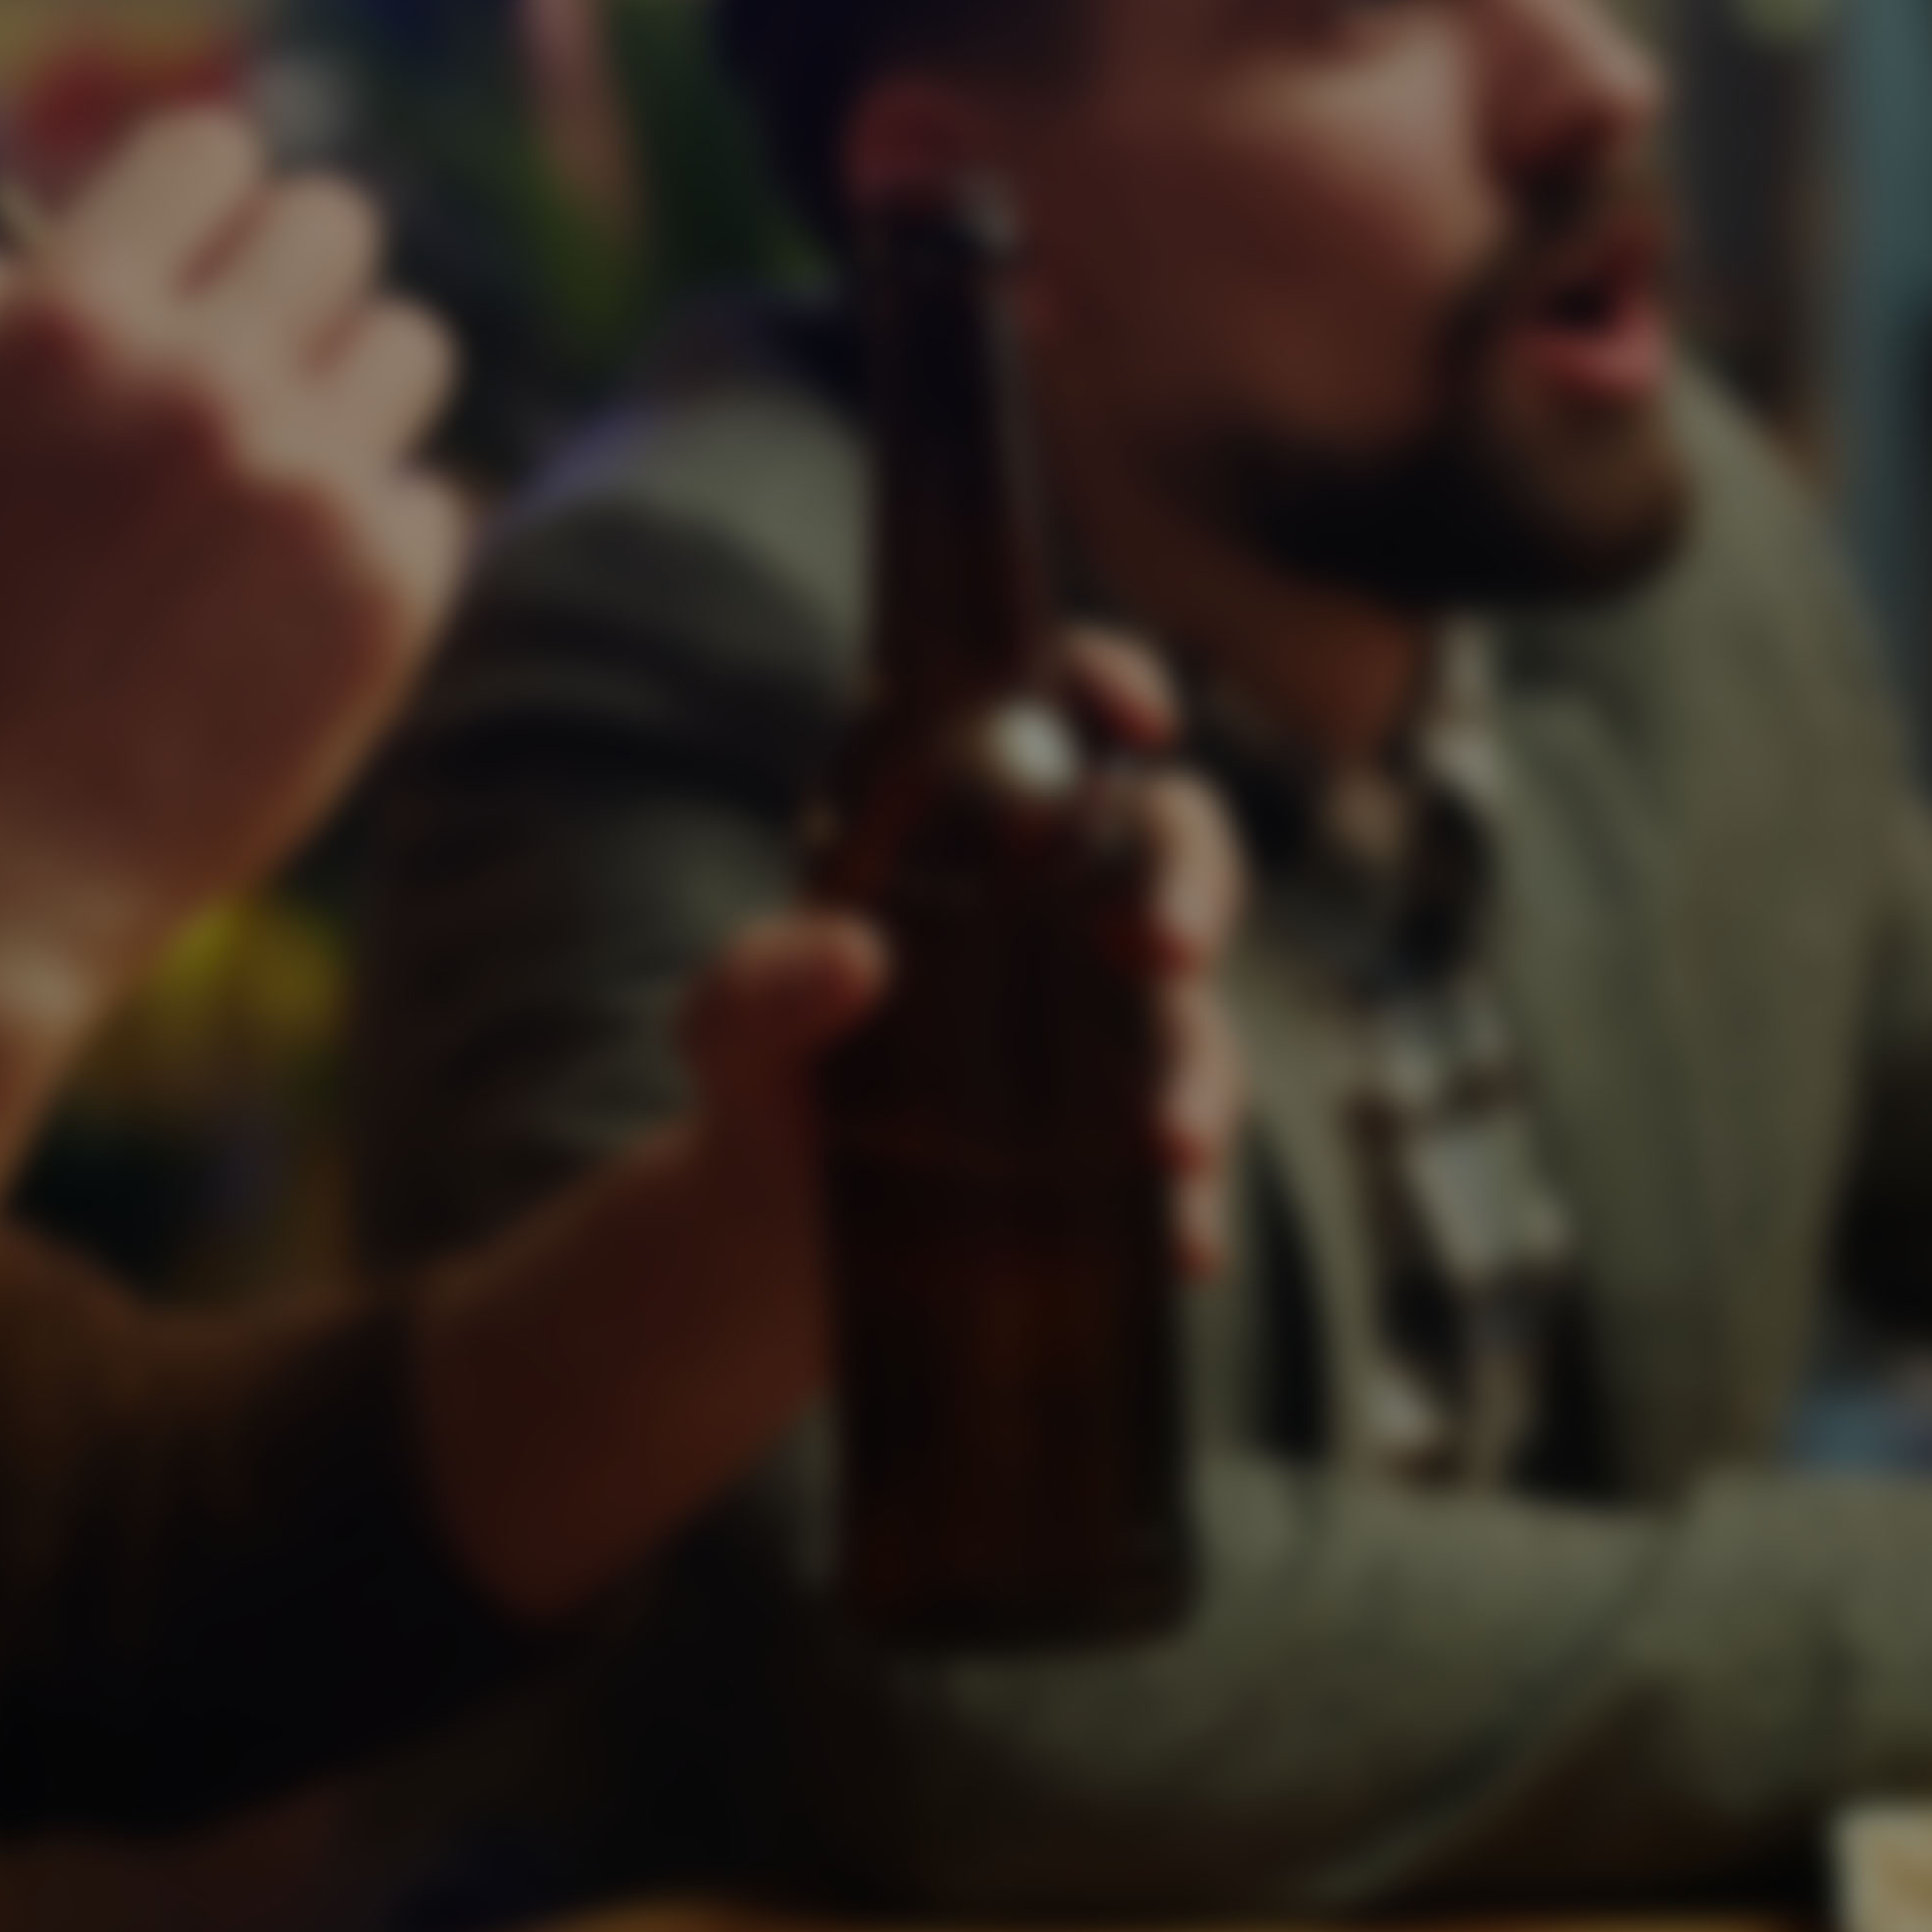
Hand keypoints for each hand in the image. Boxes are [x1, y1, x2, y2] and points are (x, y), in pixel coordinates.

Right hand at [0, 109, 463, 1044]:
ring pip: (410, 346)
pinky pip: (433, 492)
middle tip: (245, 366)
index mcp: (70, 320)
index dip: (199, 202)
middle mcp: (203, 380)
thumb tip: (36, 236)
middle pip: (337, 223)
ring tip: (275, 478)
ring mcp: (310, 486)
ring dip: (351, 395)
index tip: (189, 265)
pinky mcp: (387, 593)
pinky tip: (289, 595)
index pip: (214, 147)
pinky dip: (376, 531)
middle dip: (287, 283)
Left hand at [641, 685, 1248, 1385]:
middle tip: (1167, 943)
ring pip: (1194, 1020)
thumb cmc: (763, 1075)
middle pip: (1173, 852)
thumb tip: (849, 956)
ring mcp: (1105, 1029)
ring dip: (1200, 1074)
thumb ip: (759, 981)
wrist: (766, 1234)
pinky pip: (1187, 1166)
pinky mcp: (1119, 1147)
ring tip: (1172, 1142)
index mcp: (968, 833)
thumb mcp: (730, 1026)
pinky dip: (1193, 1204)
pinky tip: (1185, 1243)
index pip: (1063, 719)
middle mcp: (1061, 913)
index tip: (1139, 718)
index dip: (1113, 688)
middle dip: (1194, 886)